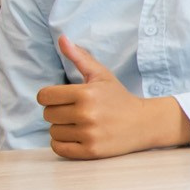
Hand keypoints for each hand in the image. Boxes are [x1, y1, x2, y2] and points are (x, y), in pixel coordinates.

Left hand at [38, 36, 189, 158]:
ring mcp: (89, 134)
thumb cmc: (119, 98)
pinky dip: (63, 144)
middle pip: (48, 114)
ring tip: (81, 125)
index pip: (44, 96)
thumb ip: (79, 57)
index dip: (52, 97)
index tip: (65, 98)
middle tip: (76, 112)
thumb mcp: (101, 75)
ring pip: (53, 132)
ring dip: (62, 129)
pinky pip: (58, 148)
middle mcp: (86, 114)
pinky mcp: (91, 151)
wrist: (145, 123)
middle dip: (58, 112)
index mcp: (86, 94)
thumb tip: (61, 38)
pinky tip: (77, 136)